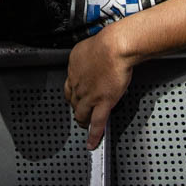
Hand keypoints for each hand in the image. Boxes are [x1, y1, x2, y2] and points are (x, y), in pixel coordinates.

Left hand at [64, 27, 133, 149]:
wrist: (115, 47)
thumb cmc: (108, 42)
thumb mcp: (89, 46)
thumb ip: (87, 56)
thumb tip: (91, 58)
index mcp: (73, 67)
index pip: (69, 84)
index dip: (73, 92)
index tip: (75, 95)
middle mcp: (77, 83)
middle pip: (72, 100)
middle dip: (75, 107)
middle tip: (79, 111)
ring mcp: (89, 95)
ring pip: (81, 113)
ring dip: (82, 121)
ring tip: (84, 125)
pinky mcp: (102, 103)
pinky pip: (97, 123)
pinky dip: (93, 135)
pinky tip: (91, 143)